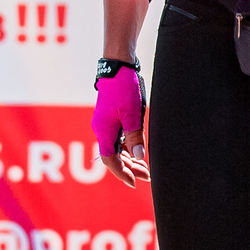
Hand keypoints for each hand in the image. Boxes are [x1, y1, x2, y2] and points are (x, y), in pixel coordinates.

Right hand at [92, 68, 149, 186]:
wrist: (118, 66)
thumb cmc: (124, 88)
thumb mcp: (132, 115)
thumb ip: (135, 137)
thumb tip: (139, 158)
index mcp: (104, 131)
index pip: (110, 160)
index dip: (122, 173)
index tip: (134, 183)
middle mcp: (102, 129)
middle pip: (114, 157)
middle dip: (130, 168)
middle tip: (147, 177)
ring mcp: (106, 124)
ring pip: (117, 148)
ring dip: (130, 159)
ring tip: (145, 168)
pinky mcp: (111, 118)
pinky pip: (118, 139)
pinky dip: (128, 148)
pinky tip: (138, 153)